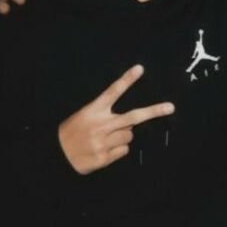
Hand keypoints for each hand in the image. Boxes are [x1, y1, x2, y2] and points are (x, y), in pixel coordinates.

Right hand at [58, 65, 174, 174]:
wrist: (57, 155)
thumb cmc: (73, 132)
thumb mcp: (84, 116)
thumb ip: (106, 115)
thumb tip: (131, 122)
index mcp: (93, 111)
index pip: (113, 92)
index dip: (127, 80)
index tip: (140, 69)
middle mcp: (100, 125)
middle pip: (133, 117)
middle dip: (154, 111)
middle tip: (170, 107)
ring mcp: (103, 142)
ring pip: (130, 136)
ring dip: (125, 136)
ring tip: (108, 137)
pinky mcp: (104, 157)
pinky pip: (124, 151)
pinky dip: (119, 149)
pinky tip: (105, 149)